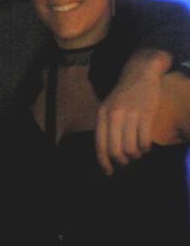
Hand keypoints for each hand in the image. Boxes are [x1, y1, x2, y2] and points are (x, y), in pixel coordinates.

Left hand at [95, 50, 170, 175]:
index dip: (104, 162)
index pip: (100, 144)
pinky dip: (145, 148)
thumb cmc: (123, 94)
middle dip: (122, 161)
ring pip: (131, 149)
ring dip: (135, 156)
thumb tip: (108, 153)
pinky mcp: (146, 114)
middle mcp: (114, 115)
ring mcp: (130, 114)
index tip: (109, 172)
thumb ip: (107, 126)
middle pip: (115, 150)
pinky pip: (145, 141)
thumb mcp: (108, 107)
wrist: (140, 73)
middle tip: (127, 162)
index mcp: (102, 114)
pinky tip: (145, 146)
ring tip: (137, 152)